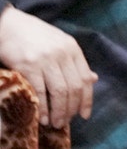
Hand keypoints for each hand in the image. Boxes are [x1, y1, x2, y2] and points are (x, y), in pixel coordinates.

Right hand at [0, 5, 96, 127]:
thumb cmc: (36, 36)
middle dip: (71, 109)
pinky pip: (39, 91)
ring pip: (59, 92)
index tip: (85, 114)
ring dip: (59, 111)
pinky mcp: (28, 66)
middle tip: (65, 122)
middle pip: (74, 87)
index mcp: (73, 49)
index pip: (85, 79)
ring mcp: (46, 60)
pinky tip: (42, 117)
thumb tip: (93, 79)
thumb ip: (76, 62)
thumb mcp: (61, 44)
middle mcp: (63, 54)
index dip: (87, 99)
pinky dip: (42, 107)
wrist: (10, 25)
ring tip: (55, 123)